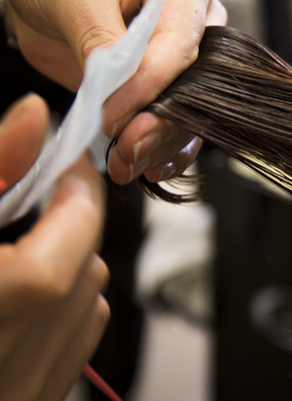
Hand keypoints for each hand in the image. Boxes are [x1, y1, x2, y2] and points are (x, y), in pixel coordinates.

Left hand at [0, 0, 226, 183]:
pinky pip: (177, 120)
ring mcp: (180, 54)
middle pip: (196, 84)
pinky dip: (163, 147)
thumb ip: (100, 41)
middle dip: (163, 123)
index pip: (178, 46)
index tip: (112, 116)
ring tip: (128, 161)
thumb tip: (118, 90)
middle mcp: (193, 19)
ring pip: (192, 109)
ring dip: (162, 143)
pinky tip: (148, 163)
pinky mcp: (164, 82)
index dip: (148, 88)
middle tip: (129, 148)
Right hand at [0, 94, 108, 399]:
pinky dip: (56, 313)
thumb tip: (33, 114)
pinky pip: (70, 347)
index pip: (80, 225)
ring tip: (8, 254)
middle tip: (28, 201)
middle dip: (66, 225)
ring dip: (64, 268)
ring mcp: (28, 388)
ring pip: (86, 306)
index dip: (77, 183)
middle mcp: (19, 354)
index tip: (64, 160)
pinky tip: (11, 301)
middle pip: (86, 264)